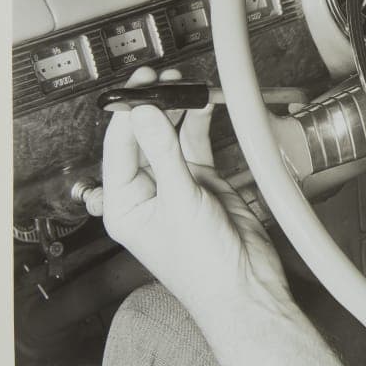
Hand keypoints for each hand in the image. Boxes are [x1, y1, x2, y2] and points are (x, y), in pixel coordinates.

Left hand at [96, 67, 291, 316]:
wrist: (247, 287)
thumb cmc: (204, 266)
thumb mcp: (180, 203)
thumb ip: (163, 154)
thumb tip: (142, 115)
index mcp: (125, 205)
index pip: (119, 148)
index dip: (128, 114)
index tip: (140, 86)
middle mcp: (145, 193)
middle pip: (142, 138)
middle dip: (152, 106)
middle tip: (162, 78)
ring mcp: (175, 186)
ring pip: (169, 137)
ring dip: (176, 111)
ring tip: (183, 85)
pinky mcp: (202, 183)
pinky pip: (195, 145)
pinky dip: (198, 124)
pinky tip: (201, 105)